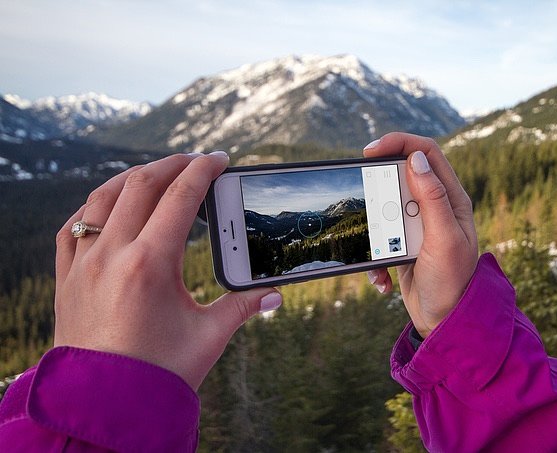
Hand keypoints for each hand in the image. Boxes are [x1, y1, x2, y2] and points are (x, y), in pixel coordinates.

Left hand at [53, 152, 281, 389]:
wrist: (104, 407)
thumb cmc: (157, 374)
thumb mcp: (209, 337)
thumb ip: (244, 307)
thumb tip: (276, 293)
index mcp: (150, 264)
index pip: (180, 197)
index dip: (203, 170)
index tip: (218, 158)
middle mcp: (111, 255)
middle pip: (141, 185)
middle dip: (172, 165)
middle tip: (195, 163)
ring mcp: (83, 265)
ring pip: (102, 197)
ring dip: (133, 178)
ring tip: (157, 175)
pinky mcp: (66, 279)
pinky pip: (73, 227)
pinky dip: (95, 207)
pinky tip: (109, 207)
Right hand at [364, 133, 477, 337]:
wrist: (444, 322)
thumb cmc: (452, 282)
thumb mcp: (444, 240)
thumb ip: (432, 199)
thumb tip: (416, 159)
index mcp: (451, 199)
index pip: (426, 153)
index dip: (399, 142)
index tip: (370, 151)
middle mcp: (435, 207)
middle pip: (400, 176)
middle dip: (378, 190)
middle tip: (366, 202)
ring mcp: (417, 225)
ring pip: (384, 208)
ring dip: (374, 230)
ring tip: (380, 254)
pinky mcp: (402, 244)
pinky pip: (379, 237)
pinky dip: (374, 256)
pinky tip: (383, 278)